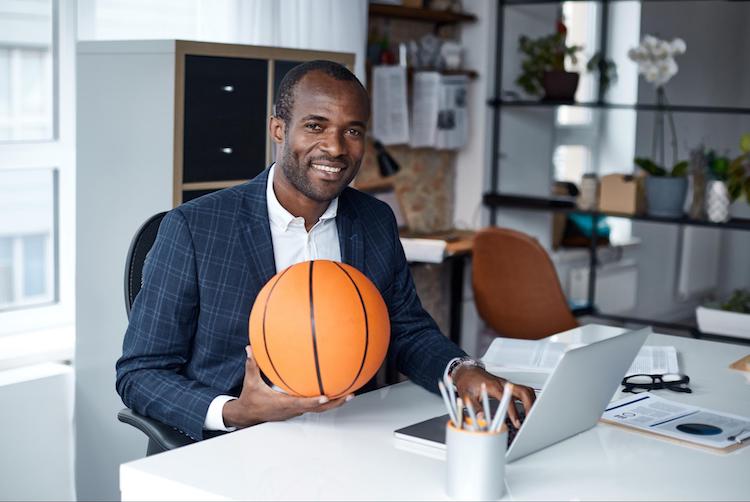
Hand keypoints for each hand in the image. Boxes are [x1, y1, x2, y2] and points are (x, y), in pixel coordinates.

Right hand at [222, 346, 351, 428]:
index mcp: (283, 404)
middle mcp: (293, 409)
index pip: (301, 404)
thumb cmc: (251, 399)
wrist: (248, 416)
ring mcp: (297, 411)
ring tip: (350, 393)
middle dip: (335, 403)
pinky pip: (315, 406)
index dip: (314, 402)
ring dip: (335, 402)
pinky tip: (334, 391)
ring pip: (319, 409)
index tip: (326, 397)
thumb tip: (249, 348)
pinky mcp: (297, 410)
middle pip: (319, 409)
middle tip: (350, 394)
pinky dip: (326, 401)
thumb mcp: (250, 382)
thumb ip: (252, 364)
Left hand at [451, 365, 534, 427]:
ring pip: (526, 390)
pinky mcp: (508, 386)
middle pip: (524, 392)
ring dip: (532, 402)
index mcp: (493, 386)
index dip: (514, 412)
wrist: (466, 371)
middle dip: (530, 406)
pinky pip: (523, 391)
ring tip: (531, 416)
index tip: (517, 423)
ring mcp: (507, 384)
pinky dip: (529, 399)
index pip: (508, 400)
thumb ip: (475, 407)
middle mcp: (503, 384)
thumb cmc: (467, 382)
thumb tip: (482, 418)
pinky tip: (528, 408)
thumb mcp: (467, 395)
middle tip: (530, 419)